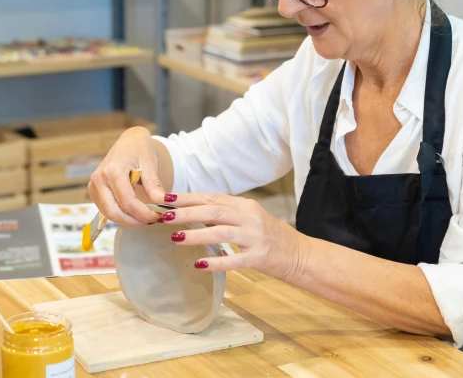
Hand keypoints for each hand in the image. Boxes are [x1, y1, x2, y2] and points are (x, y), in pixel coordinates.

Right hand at [88, 127, 168, 225]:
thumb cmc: (140, 149)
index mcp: (112, 171)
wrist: (129, 141)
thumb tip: (163, 204)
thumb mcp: (150, 164)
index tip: (158, 216)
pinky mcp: (94, 190)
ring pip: (109, 214)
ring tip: (145, 218)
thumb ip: (154, 186)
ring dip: (127, 221)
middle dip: (134, 221)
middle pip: (115, 212)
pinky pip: (106, 209)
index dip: (143, 214)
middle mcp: (99, 179)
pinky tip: (134, 214)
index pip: (128, 202)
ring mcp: (93, 185)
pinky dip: (120, 215)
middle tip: (151, 221)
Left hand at [159, 192, 308, 279]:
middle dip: (187, 213)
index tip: (167, 198)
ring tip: (175, 238)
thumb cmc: (268, 235)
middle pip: (214, 211)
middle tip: (164, 216)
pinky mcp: (259, 258)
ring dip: (197, 235)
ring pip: (222, 233)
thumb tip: (192, 211)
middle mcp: (250, 217)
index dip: (188, 198)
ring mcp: (255, 237)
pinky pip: (234, 260)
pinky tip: (199, 264)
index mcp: (245, 205)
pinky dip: (216, 262)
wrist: (298, 254)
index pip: (212, 198)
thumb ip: (225, 214)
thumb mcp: (248, 218)